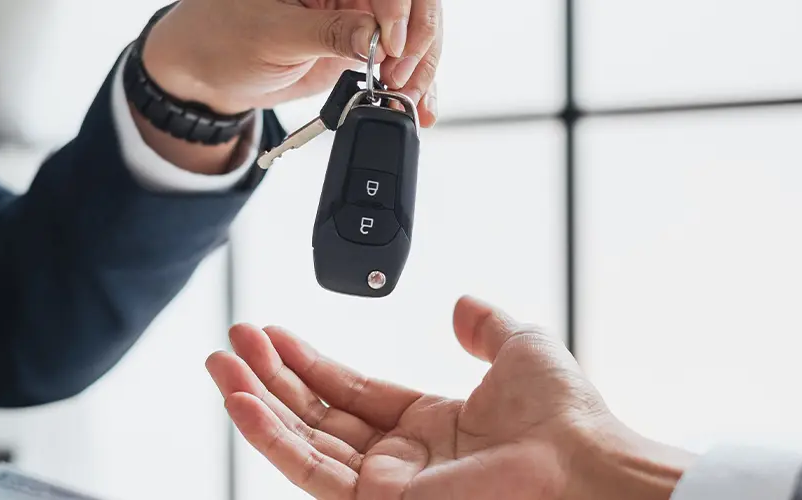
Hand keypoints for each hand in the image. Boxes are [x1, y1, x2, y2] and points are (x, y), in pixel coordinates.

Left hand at [143, 0, 441, 124]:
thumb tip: (376, 35)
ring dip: (422, 69)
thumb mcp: (272, 34)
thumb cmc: (220, 37)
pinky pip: (401, 62)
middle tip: (400, 77)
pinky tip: (419, 107)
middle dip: (418, 41)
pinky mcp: (362, 47)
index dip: (398, 8)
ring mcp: (360, 16)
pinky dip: (416, 86)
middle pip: (414, 4)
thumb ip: (328, 33)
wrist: (207, 74)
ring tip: (409, 100)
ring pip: (415, 35)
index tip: (390, 44)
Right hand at [206, 296, 695, 499]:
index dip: (309, 362)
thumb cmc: (566, 420)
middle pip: (316, 414)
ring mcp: (385, 485)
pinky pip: (309, 470)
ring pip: (302, 441)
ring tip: (220, 363)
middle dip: (270, 377)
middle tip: (232, 341)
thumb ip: (486, 326)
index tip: (273, 334)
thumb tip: (462, 303)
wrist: (581, 467)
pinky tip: (241, 401)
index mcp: (430, 425)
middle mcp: (401, 459)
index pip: (351, 392)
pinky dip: (270, 436)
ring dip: (256, 401)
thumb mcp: (522, 349)